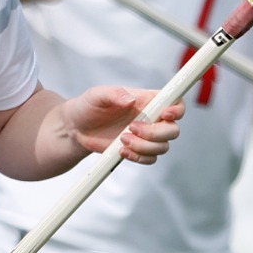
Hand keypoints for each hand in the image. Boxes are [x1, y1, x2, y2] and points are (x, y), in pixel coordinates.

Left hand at [65, 86, 181, 162]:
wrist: (75, 128)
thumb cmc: (88, 106)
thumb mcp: (97, 95)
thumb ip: (114, 94)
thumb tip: (131, 100)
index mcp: (147, 100)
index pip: (175, 101)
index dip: (177, 109)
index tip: (165, 114)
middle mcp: (151, 118)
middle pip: (173, 130)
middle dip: (155, 133)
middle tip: (131, 128)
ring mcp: (146, 136)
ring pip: (163, 147)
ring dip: (144, 147)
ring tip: (121, 140)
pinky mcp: (138, 150)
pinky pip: (150, 159)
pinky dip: (138, 157)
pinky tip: (121, 151)